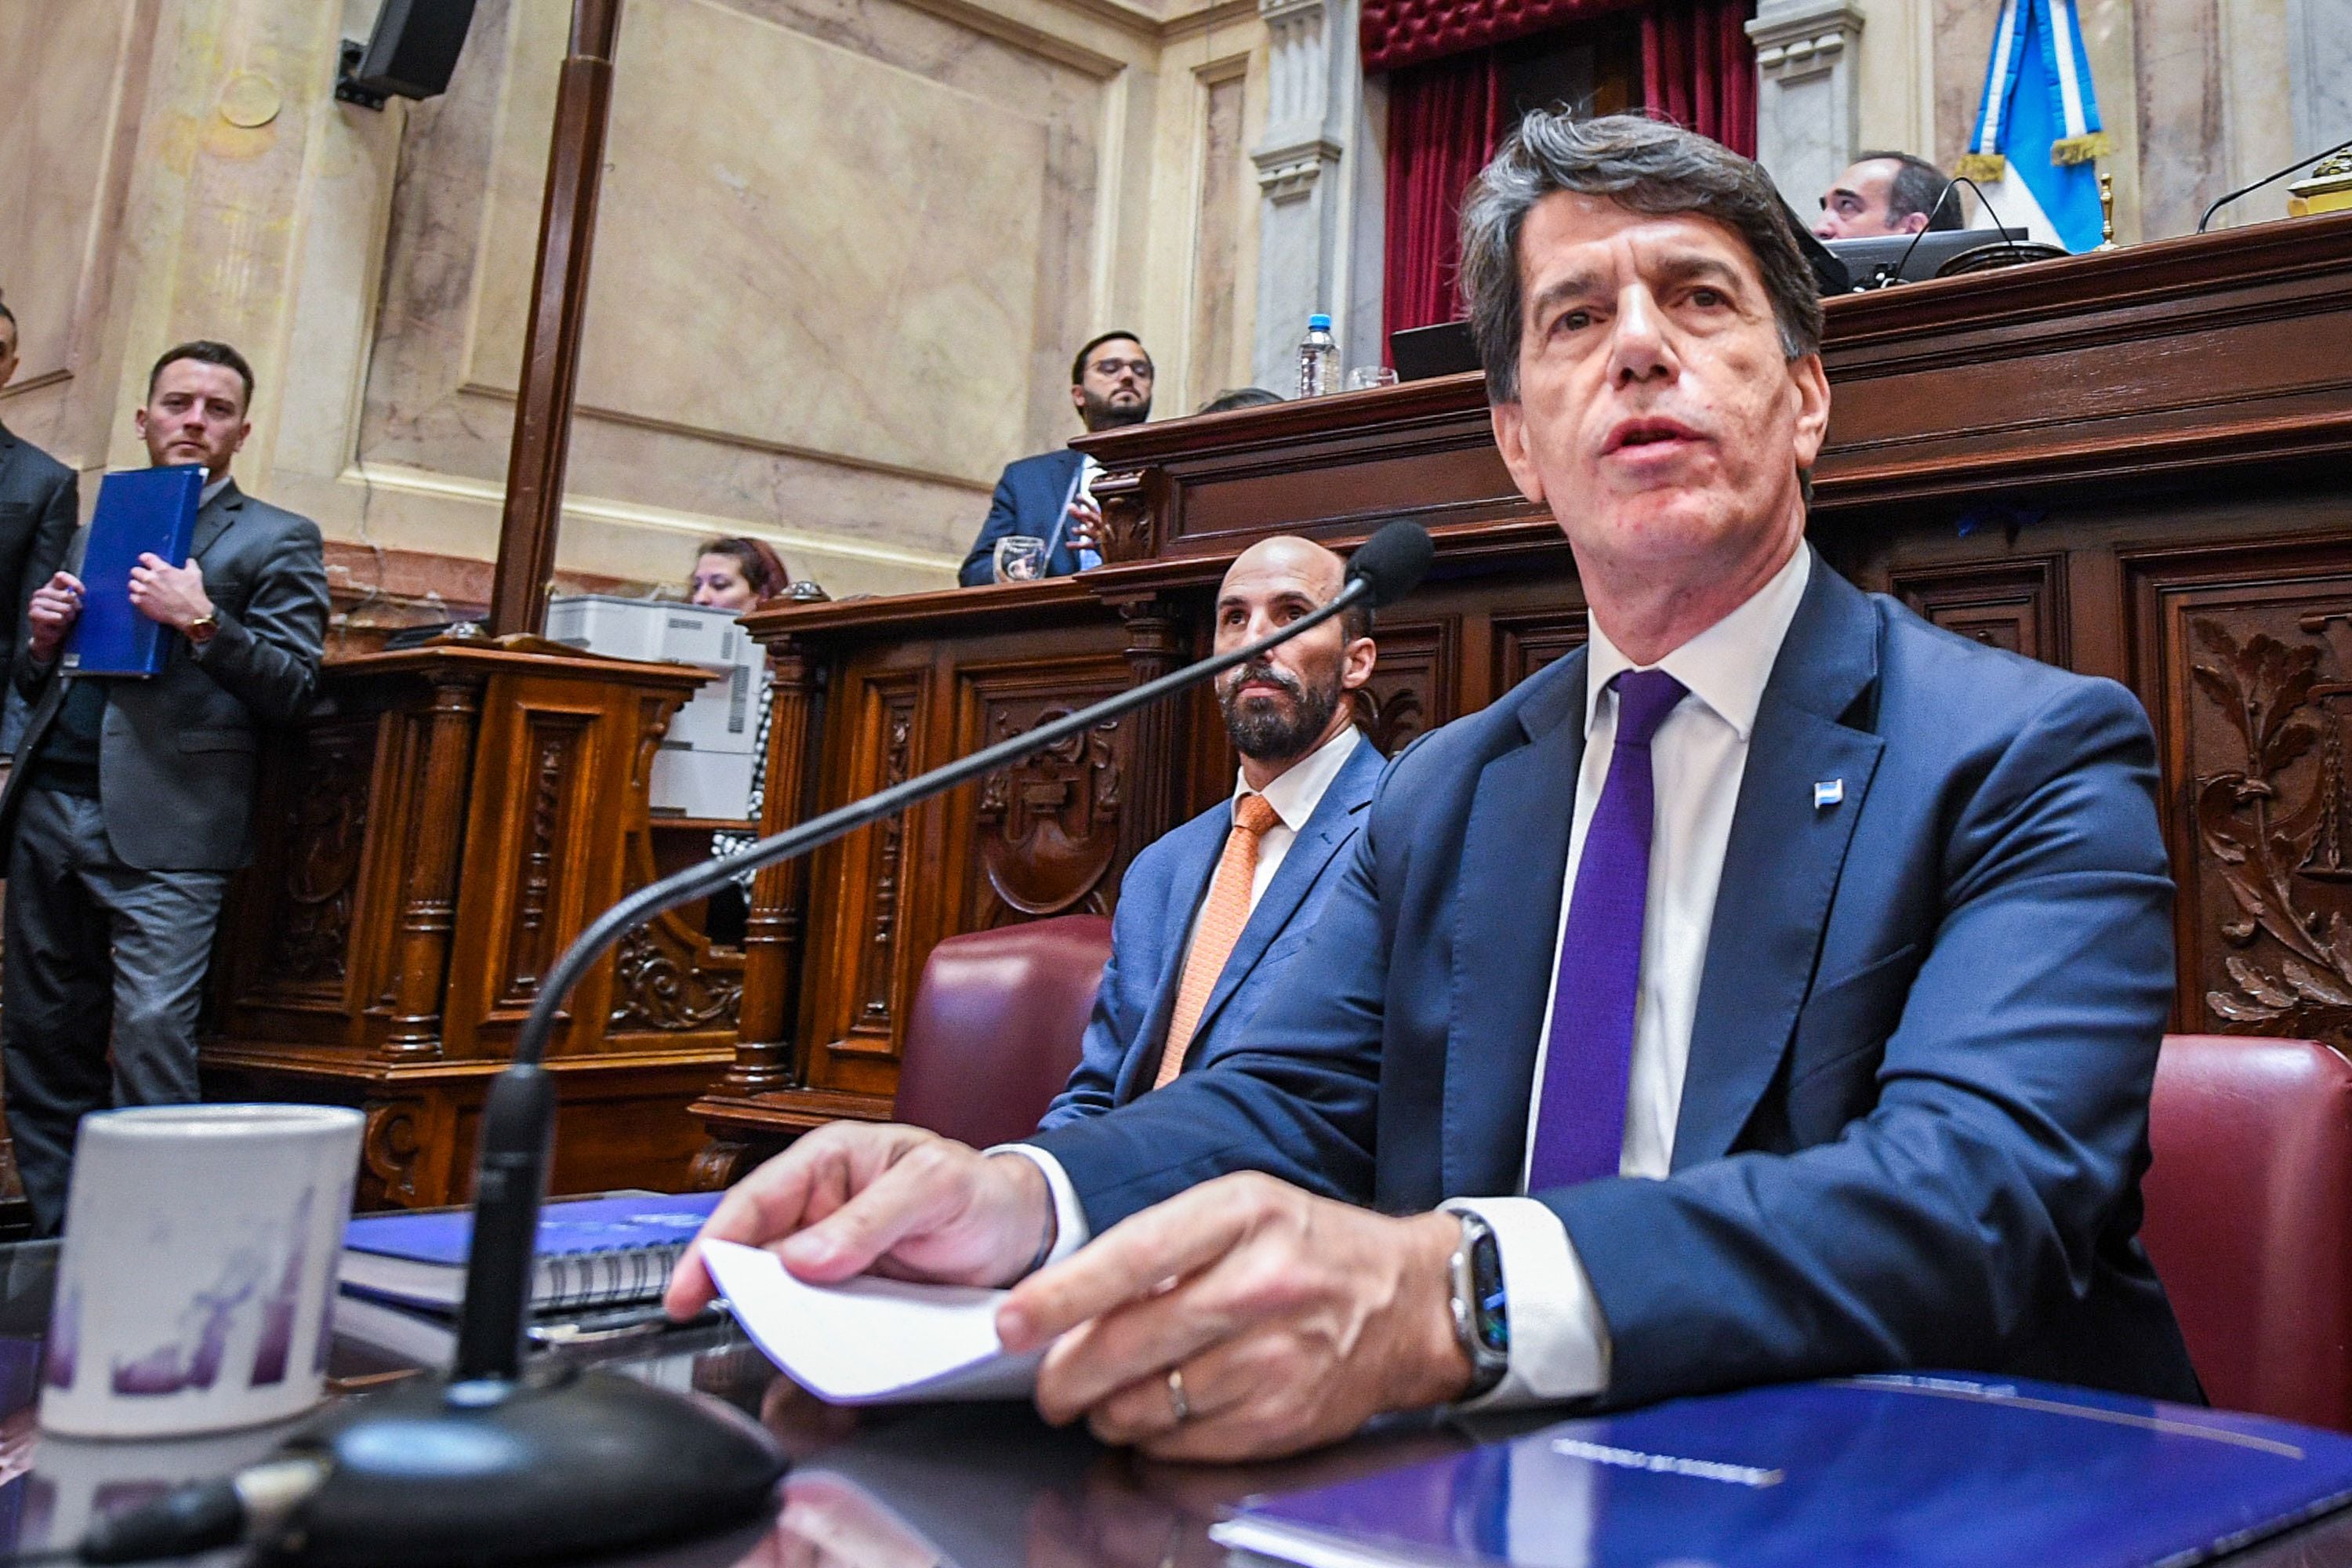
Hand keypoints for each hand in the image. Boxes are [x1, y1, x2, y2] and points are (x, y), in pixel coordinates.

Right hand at [24, 572, 83, 659]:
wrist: (52, 638)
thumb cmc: (65, 619)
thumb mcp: (73, 607)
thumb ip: (75, 598)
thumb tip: (76, 593)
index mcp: (51, 587)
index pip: (61, 576)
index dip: (74, 583)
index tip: (83, 593)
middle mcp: (41, 593)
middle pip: (66, 595)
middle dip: (74, 607)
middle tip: (72, 616)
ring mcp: (35, 604)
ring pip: (63, 608)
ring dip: (68, 617)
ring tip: (65, 622)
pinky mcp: (34, 615)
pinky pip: (56, 618)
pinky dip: (61, 625)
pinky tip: (58, 628)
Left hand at [126, 554, 211, 631]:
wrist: (191, 615)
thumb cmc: (193, 595)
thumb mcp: (196, 575)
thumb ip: (190, 565)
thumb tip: (188, 561)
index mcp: (162, 569)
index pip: (145, 557)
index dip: (146, 560)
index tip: (148, 562)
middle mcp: (150, 578)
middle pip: (135, 570)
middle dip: (141, 573)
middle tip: (147, 578)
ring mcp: (144, 591)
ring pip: (131, 584)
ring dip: (137, 586)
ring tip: (144, 589)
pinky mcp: (141, 603)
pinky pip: (132, 597)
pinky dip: (137, 598)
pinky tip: (144, 599)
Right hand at [663, 1122, 1053, 1317]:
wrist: (1023, 1234)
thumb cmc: (979, 1190)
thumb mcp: (936, 1187)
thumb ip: (873, 1217)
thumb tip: (803, 1257)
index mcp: (829, 1163)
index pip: (753, 1201)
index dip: (712, 1244)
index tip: (687, 1288)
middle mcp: (820, 1210)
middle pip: (755, 1253)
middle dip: (733, 1289)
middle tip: (720, 1326)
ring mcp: (833, 1259)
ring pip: (780, 1294)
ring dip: (771, 1321)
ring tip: (770, 1347)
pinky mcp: (851, 1299)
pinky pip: (816, 1322)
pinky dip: (807, 1342)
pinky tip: (807, 1361)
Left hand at [996, 1173, 1472, 1460]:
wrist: (1412, 1303)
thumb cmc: (1312, 1248)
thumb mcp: (1242, 1208)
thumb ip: (1161, 1243)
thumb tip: (1068, 1293)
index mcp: (1244, 1213)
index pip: (1132, 1257)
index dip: (1061, 1297)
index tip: (1013, 1322)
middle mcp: (1262, 1283)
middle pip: (1129, 1344)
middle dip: (1065, 1376)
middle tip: (1046, 1385)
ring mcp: (1277, 1357)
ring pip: (1150, 1404)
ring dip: (1107, 1410)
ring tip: (1104, 1398)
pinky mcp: (1284, 1419)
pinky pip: (1185, 1444)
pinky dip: (1155, 1437)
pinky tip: (1160, 1415)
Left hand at [1065, 497, 1103, 555]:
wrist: (1116, 550)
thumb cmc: (1101, 534)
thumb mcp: (1091, 523)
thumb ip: (1080, 515)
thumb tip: (1069, 505)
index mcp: (1100, 519)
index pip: (1094, 509)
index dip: (1086, 502)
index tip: (1077, 496)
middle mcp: (1101, 526)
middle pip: (1093, 519)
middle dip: (1084, 514)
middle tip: (1074, 510)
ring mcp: (1100, 537)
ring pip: (1091, 533)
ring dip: (1082, 531)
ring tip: (1073, 530)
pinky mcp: (1097, 547)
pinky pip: (1086, 546)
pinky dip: (1076, 546)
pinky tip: (1067, 545)